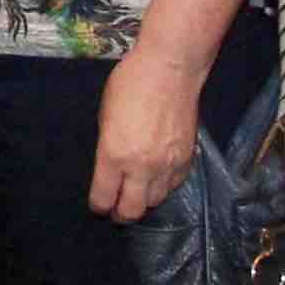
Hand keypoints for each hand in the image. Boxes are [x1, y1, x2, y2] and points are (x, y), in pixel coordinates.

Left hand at [87, 34, 209, 221]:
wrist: (170, 70)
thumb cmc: (130, 84)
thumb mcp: (105, 115)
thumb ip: (108, 146)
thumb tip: (111, 166)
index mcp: (114, 155)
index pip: (103, 198)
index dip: (98, 206)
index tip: (98, 205)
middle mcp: (141, 167)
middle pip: (131, 211)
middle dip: (121, 214)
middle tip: (117, 209)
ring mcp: (167, 166)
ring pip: (155, 201)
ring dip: (143, 200)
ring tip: (137, 192)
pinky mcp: (187, 160)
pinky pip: (173, 186)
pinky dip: (163, 186)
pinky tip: (157, 177)